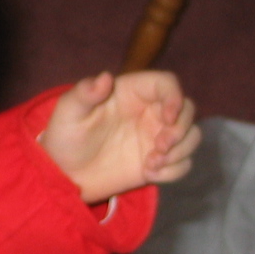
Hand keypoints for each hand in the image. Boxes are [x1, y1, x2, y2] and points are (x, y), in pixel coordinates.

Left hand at [39, 71, 200, 203]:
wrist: (63, 175)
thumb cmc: (64, 138)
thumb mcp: (68, 113)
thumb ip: (84, 93)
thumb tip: (105, 77)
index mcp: (132, 92)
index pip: (167, 84)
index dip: (175, 97)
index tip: (168, 118)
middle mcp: (149, 112)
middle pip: (187, 110)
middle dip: (181, 129)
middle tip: (160, 147)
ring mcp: (155, 137)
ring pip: (190, 136)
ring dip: (180, 151)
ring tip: (151, 165)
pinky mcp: (156, 161)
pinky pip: (182, 163)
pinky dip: (174, 171)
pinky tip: (150, 174)